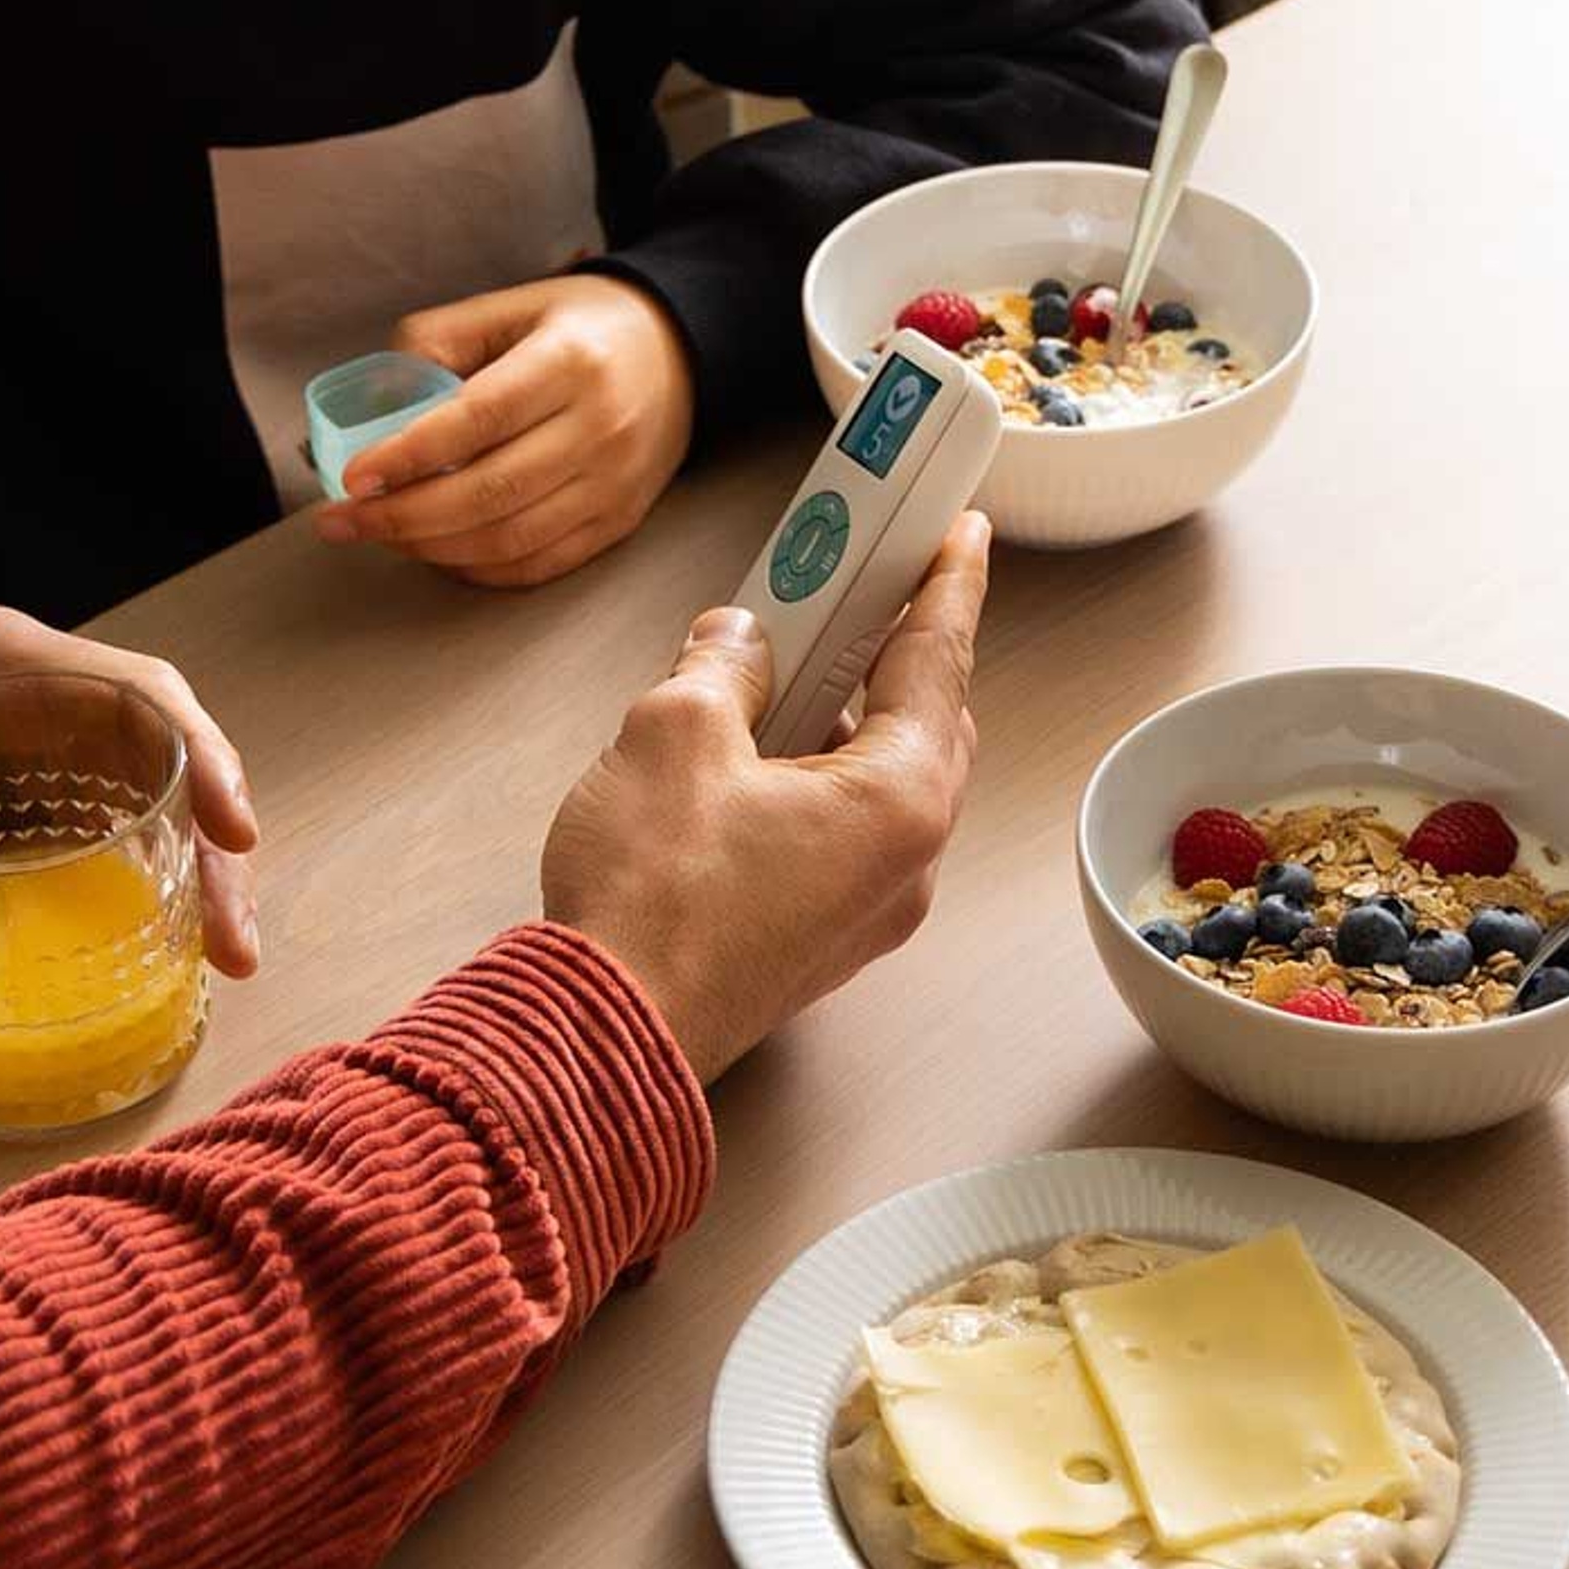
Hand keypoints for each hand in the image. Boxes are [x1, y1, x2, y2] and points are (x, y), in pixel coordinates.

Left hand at [0, 607, 262, 984]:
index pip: (133, 689)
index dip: (197, 753)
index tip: (233, 829)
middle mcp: (35, 682)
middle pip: (163, 744)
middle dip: (215, 834)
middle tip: (234, 941)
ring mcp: (37, 725)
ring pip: (152, 776)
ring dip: (197, 856)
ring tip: (221, 950)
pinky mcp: (25, 770)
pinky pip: (112, 804)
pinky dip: (152, 860)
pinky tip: (168, 926)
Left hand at [315, 273, 698, 586]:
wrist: (679, 354)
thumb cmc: (581, 329)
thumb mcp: (512, 307)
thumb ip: (439, 341)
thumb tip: (376, 402)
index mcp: (568, 362)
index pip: (478, 419)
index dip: (409, 455)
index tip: (352, 477)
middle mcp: (598, 426)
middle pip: (489, 491)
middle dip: (402, 517)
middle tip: (341, 521)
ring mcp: (612, 483)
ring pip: (509, 538)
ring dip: (431, 548)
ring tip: (380, 536)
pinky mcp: (618, 522)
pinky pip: (539, 565)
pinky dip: (478, 570)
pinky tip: (438, 552)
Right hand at [539, 514, 988, 1081]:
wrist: (604, 1037)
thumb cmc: (650, 896)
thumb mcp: (675, 733)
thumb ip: (723, 666)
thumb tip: (739, 640)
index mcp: (899, 801)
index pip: (937, 662)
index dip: (947, 585)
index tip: (964, 532)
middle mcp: (907, 862)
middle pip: (925, 726)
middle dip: (895, 651)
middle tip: (862, 585)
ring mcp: (868, 912)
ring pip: (883, 783)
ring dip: (846, 717)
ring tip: (787, 662)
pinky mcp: (822, 940)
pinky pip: (846, 832)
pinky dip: (820, 775)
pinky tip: (758, 749)